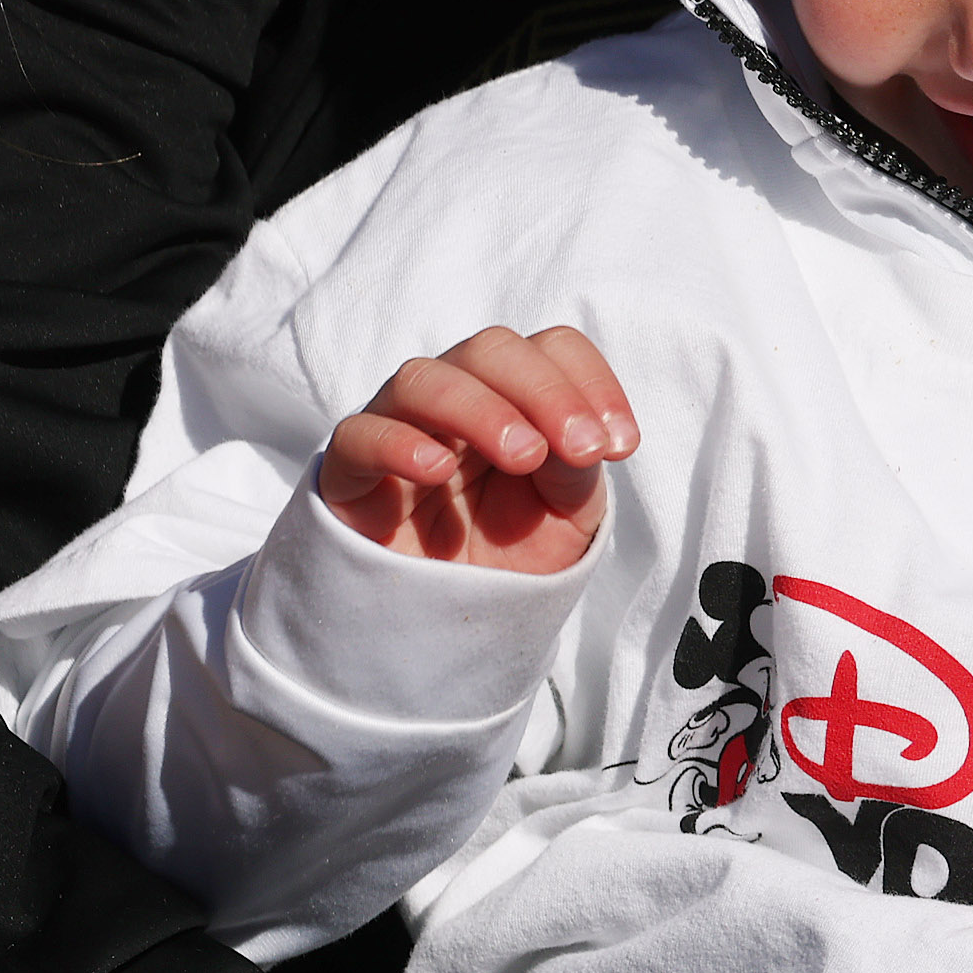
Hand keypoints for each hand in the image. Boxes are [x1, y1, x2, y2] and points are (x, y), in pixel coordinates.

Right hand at [319, 325, 635, 573]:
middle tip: (580, 449)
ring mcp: (399, 427)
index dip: (591, 382)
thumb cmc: (514, 551)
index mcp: (516, 396)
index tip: (621, 445)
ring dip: (482, 410)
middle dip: (545, 392)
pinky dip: (398, 443)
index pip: (552, 348)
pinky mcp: (350, 473)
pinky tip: (439, 471)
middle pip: (491, 349)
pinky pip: (358, 436)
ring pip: (423, 379)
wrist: (452, 623)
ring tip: (525, 457)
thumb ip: (575, 466)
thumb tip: (583, 435)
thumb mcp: (567, 512)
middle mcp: (457, 398)